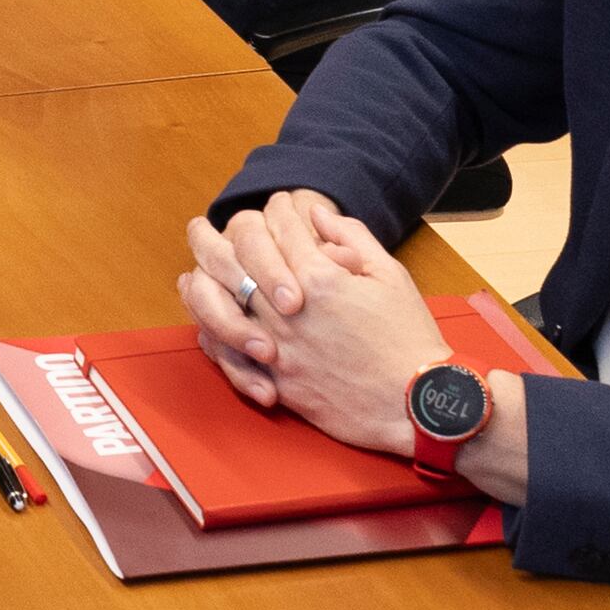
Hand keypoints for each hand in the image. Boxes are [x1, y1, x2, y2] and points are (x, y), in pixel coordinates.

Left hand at [177, 191, 441, 451]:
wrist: (418, 404)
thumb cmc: (409, 338)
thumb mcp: (391, 276)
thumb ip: (352, 237)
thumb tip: (317, 212)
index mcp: (320, 277)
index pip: (282, 227)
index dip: (278, 209)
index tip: (276, 205)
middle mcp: (289, 309)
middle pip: (239, 257)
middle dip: (220, 232)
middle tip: (201, 225)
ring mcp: (279, 347)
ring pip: (222, 301)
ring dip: (203, 276)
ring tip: (192, 263)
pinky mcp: (277, 381)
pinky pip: (228, 353)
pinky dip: (211, 330)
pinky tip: (202, 314)